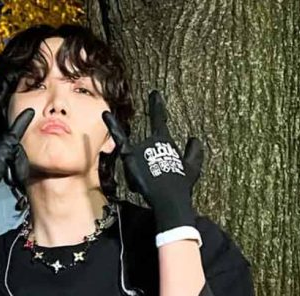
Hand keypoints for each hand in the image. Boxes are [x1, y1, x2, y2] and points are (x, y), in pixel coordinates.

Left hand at [103, 90, 203, 232]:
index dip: (156, 105)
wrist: (168, 197)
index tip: (153, 93)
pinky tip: (105, 112)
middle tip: (157, 177)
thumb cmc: (181, 184)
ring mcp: (139, 148)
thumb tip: (194, 139)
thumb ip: (194, 152)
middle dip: (150, 166)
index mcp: (164, 140)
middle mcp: (150, 140)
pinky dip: (113, 126)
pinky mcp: (129, 156)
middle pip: (144, 150)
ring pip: (135, 157)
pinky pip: (120, 141)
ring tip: (150, 187)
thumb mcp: (193, 167)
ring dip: (142, 174)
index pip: (160, 119)